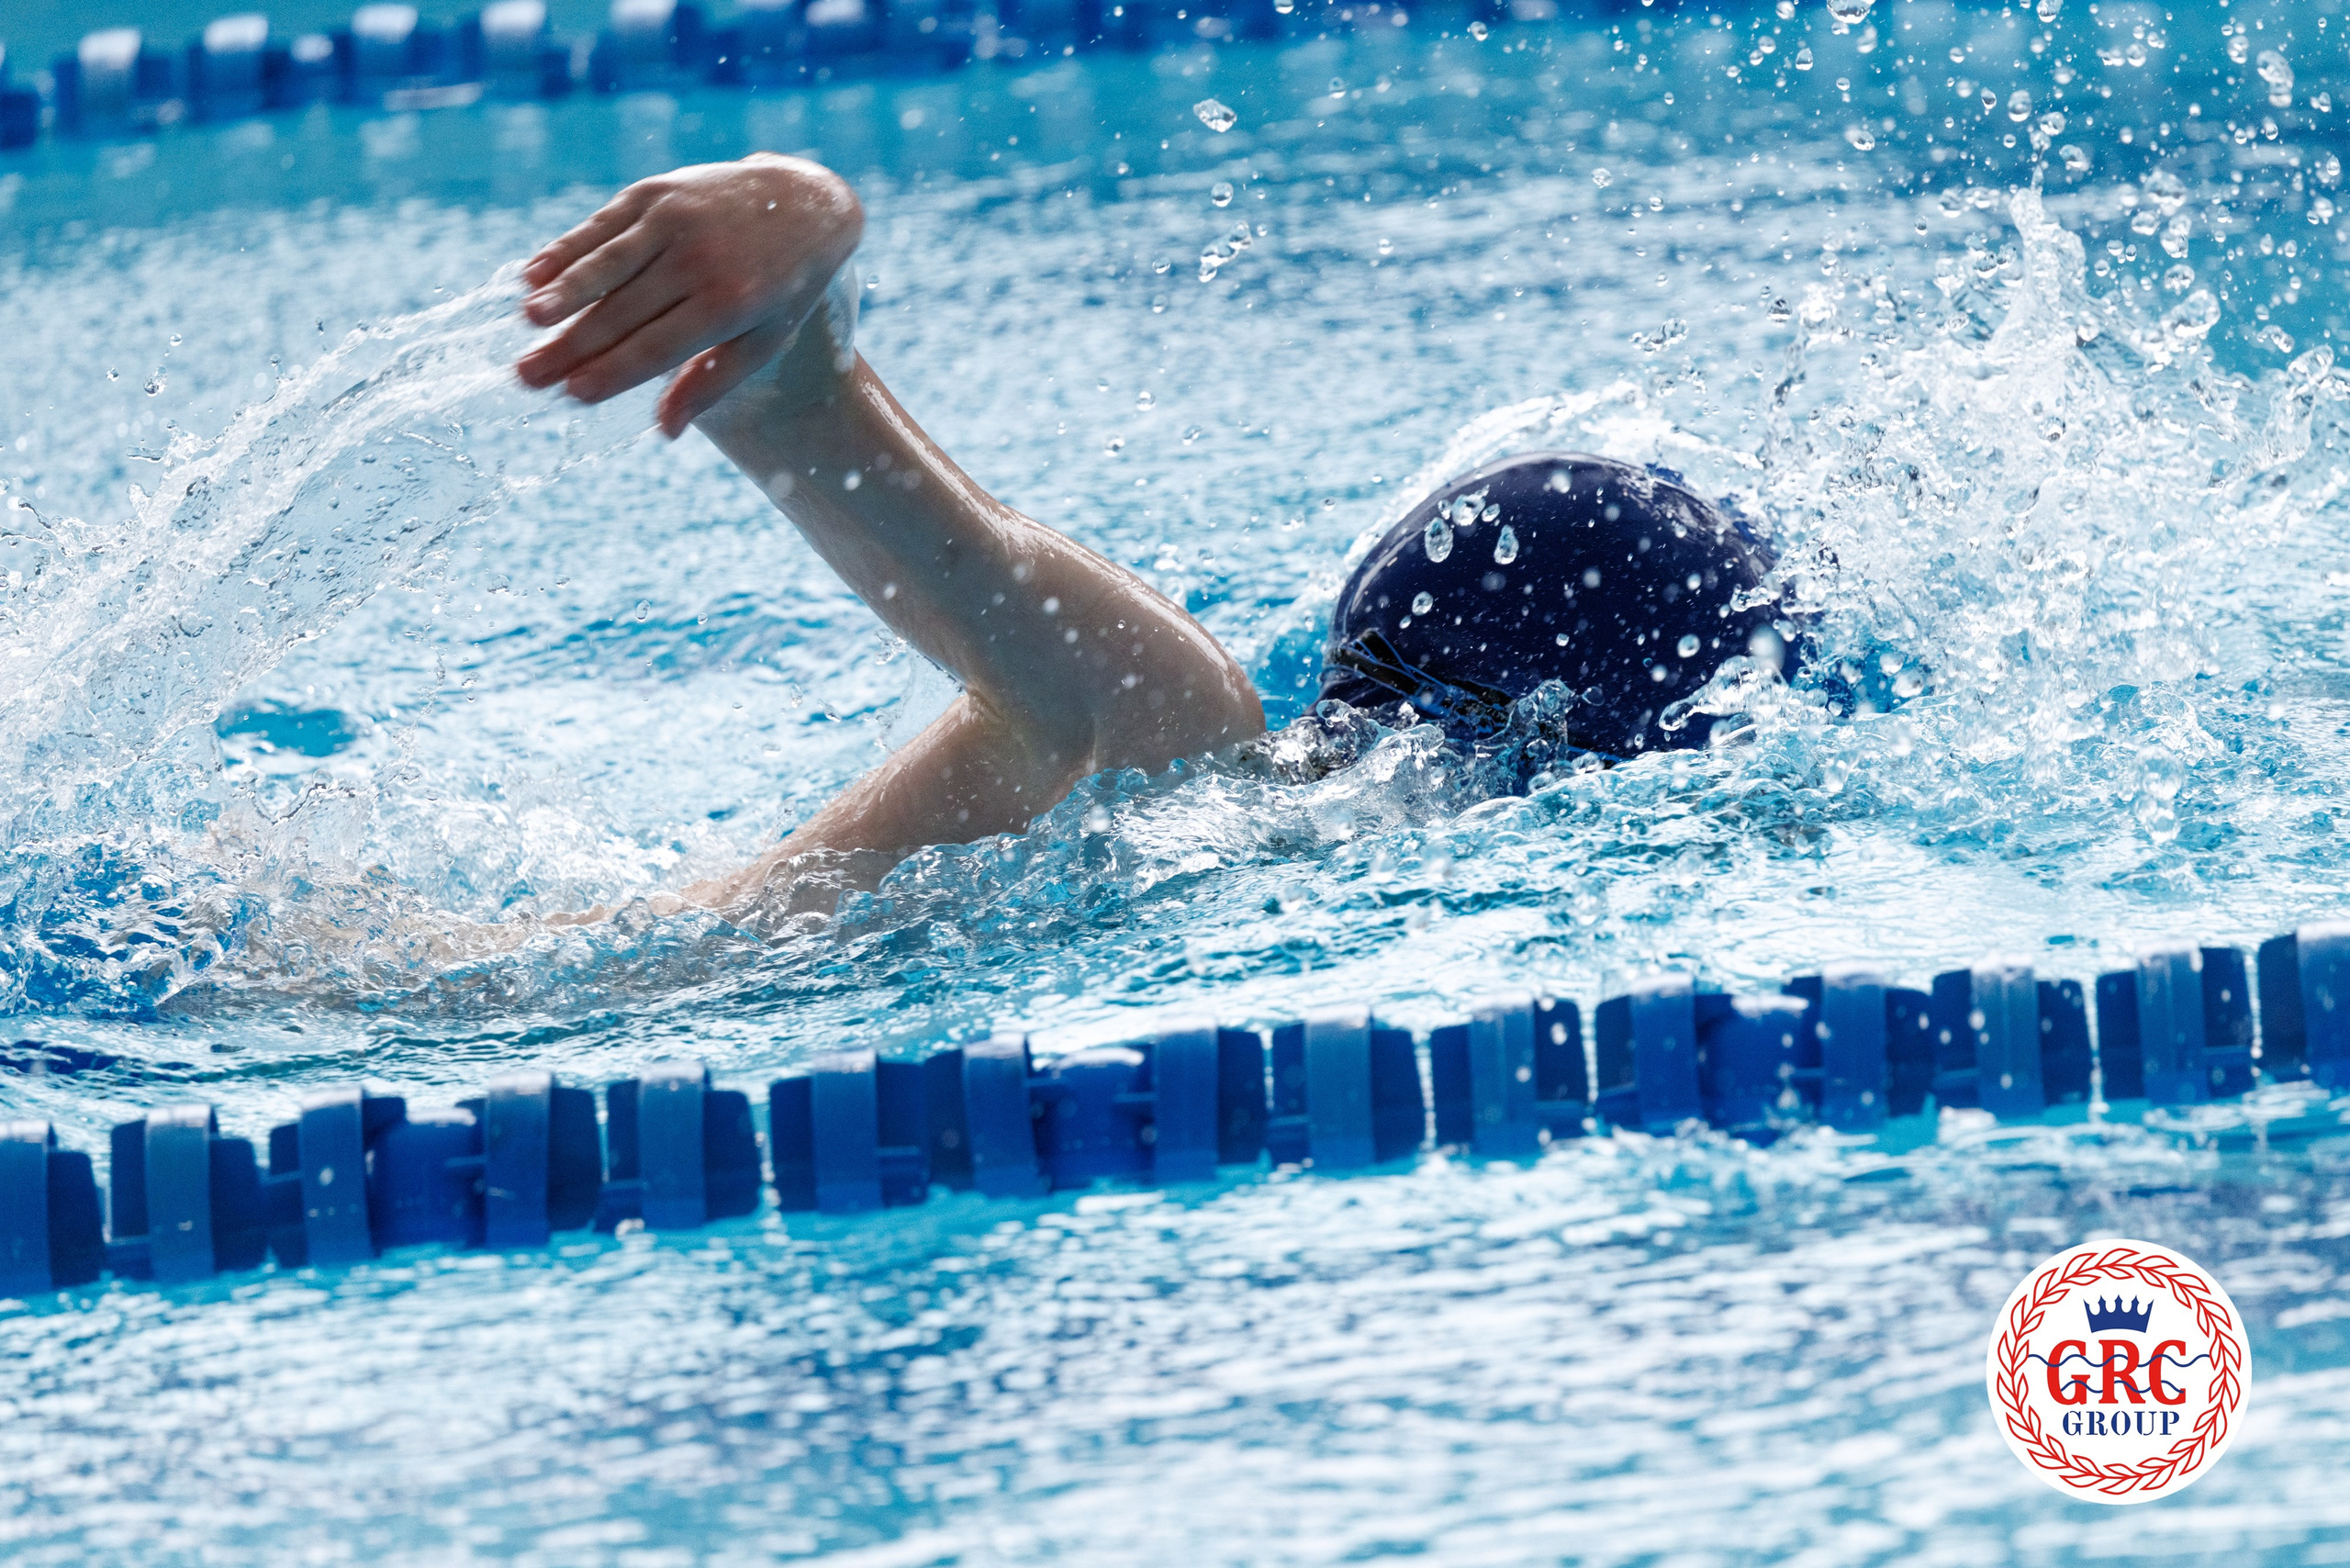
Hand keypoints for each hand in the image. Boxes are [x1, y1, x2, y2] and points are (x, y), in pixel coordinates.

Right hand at [515, 153, 864, 437]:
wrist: (805, 202)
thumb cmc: (781, 287)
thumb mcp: (763, 340)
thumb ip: (711, 383)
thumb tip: (665, 431)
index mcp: (729, 304)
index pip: (658, 346)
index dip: (614, 370)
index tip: (573, 394)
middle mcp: (699, 259)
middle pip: (623, 312)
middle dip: (572, 346)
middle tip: (526, 376)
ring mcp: (675, 220)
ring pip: (608, 264)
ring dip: (563, 293)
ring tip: (527, 321)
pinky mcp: (656, 191)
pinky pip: (602, 224)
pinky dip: (567, 249)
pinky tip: (532, 273)